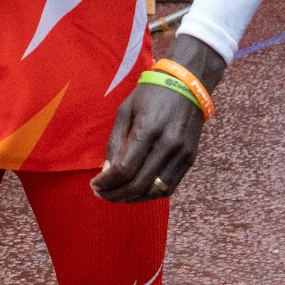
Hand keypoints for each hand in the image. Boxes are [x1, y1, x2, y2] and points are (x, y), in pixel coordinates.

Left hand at [92, 37, 224, 202]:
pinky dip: (150, 194)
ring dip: (132, 198)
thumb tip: (107, 172)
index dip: (107, 182)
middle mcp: (168, 145)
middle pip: (139, 184)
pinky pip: (170, 187)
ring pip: (155, 191)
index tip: (94, 186)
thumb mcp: (125, 111)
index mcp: (148, 130)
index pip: (125, 168)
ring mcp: (182, 154)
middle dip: (116, 194)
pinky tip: (136, 192)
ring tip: (116, 196)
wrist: (187, 86)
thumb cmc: (150, 95)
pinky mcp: (190, 159)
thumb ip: (116, 142)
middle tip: (101, 194)